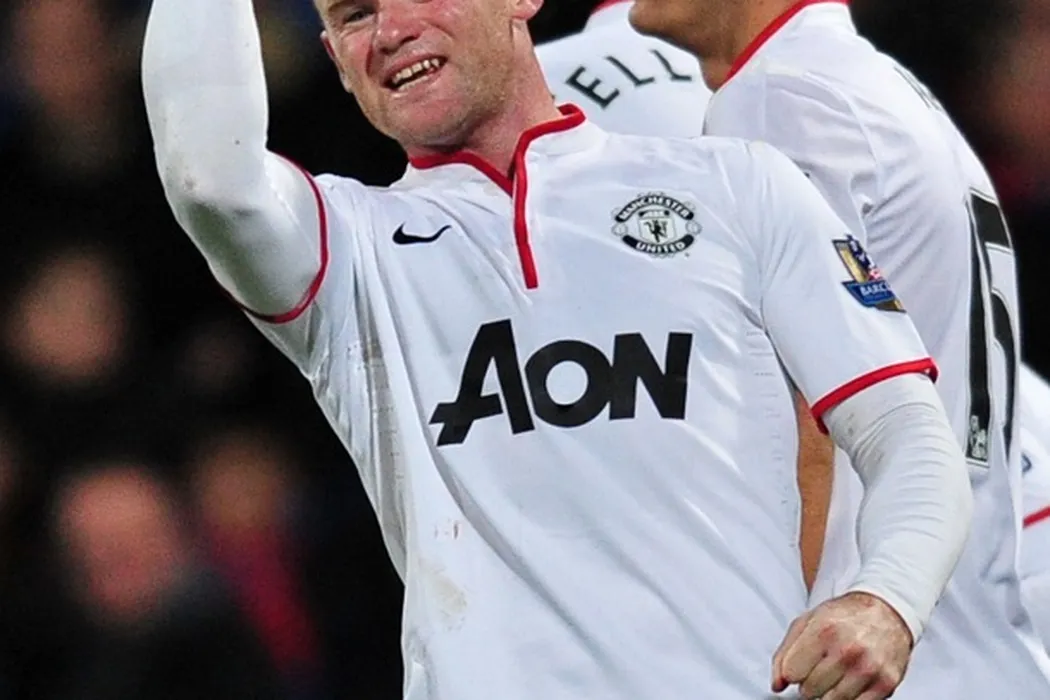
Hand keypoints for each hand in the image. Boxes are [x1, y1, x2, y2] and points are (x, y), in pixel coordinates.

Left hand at [771, 591, 911, 698]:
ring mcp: (869, 668)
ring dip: (829, 692)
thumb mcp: (806, 623)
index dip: (793, 671)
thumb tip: (777, 684)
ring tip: (835, 674)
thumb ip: (784, 654)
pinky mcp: (886, 684)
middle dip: (810, 682)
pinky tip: (851, 681)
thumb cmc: (842, 618)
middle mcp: (847, 650)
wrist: (884, 612)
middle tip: (821, 667)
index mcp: (824, 631)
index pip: (792, 673)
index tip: (801, 664)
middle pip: (810, 690)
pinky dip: (849, 697)